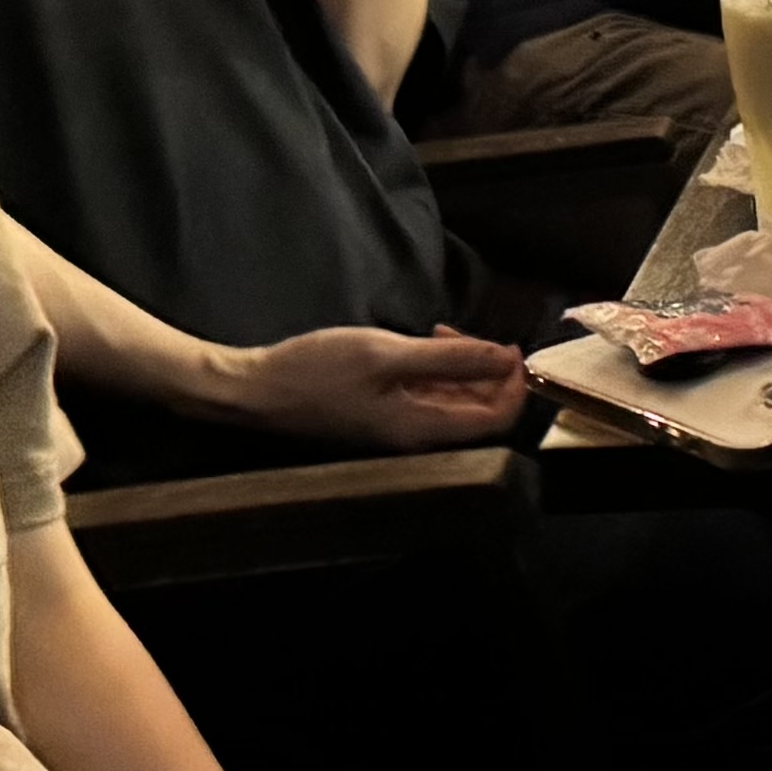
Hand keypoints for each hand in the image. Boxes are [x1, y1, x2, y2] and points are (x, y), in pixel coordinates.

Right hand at [229, 321, 529, 448]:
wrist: (257, 390)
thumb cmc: (316, 372)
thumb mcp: (386, 354)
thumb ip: (449, 357)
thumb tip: (504, 358)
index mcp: (422, 430)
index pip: (496, 419)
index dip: (514, 384)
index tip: (510, 346)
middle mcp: (416, 438)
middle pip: (479, 411)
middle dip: (487, 370)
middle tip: (465, 332)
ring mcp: (399, 429)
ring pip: (453, 402)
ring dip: (460, 366)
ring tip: (441, 332)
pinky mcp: (384, 417)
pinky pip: (428, 399)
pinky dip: (435, 372)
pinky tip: (422, 345)